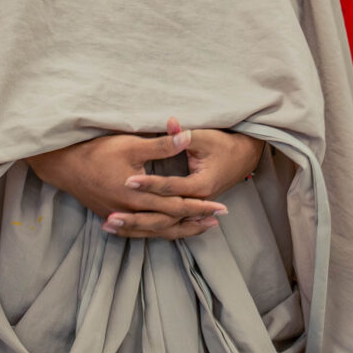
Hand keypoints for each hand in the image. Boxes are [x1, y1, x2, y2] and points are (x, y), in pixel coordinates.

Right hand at [28, 130, 228, 239]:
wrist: (63, 165)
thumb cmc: (96, 151)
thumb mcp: (132, 143)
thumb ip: (162, 144)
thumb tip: (187, 135)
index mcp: (138, 195)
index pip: (177, 205)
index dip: (200, 206)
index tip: (220, 207)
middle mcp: (130, 212)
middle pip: (169, 222)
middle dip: (194, 221)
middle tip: (217, 220)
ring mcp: (119, 217)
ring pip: (154, 230)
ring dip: (178, 229)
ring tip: (198, 227)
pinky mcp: (110, 217)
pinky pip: (138, 232)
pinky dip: (155, 232)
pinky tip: (164, 231)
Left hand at [120, 118, 265, 237]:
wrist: (243, 156)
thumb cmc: (222, 144)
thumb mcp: (203, 137)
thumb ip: (182, 134)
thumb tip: (170, 123)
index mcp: (201, 185)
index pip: (169, 188)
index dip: (148, 184)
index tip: (127, 180)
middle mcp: (197, 202)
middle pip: (163, 215)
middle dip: (136, 217)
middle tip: (110, 216)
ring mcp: (194, 210)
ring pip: (162, 225)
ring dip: (136, 227)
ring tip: (109, 226)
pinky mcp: (190, 211)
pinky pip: (165, 224)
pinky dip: (144, 227)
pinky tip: (123, 229)